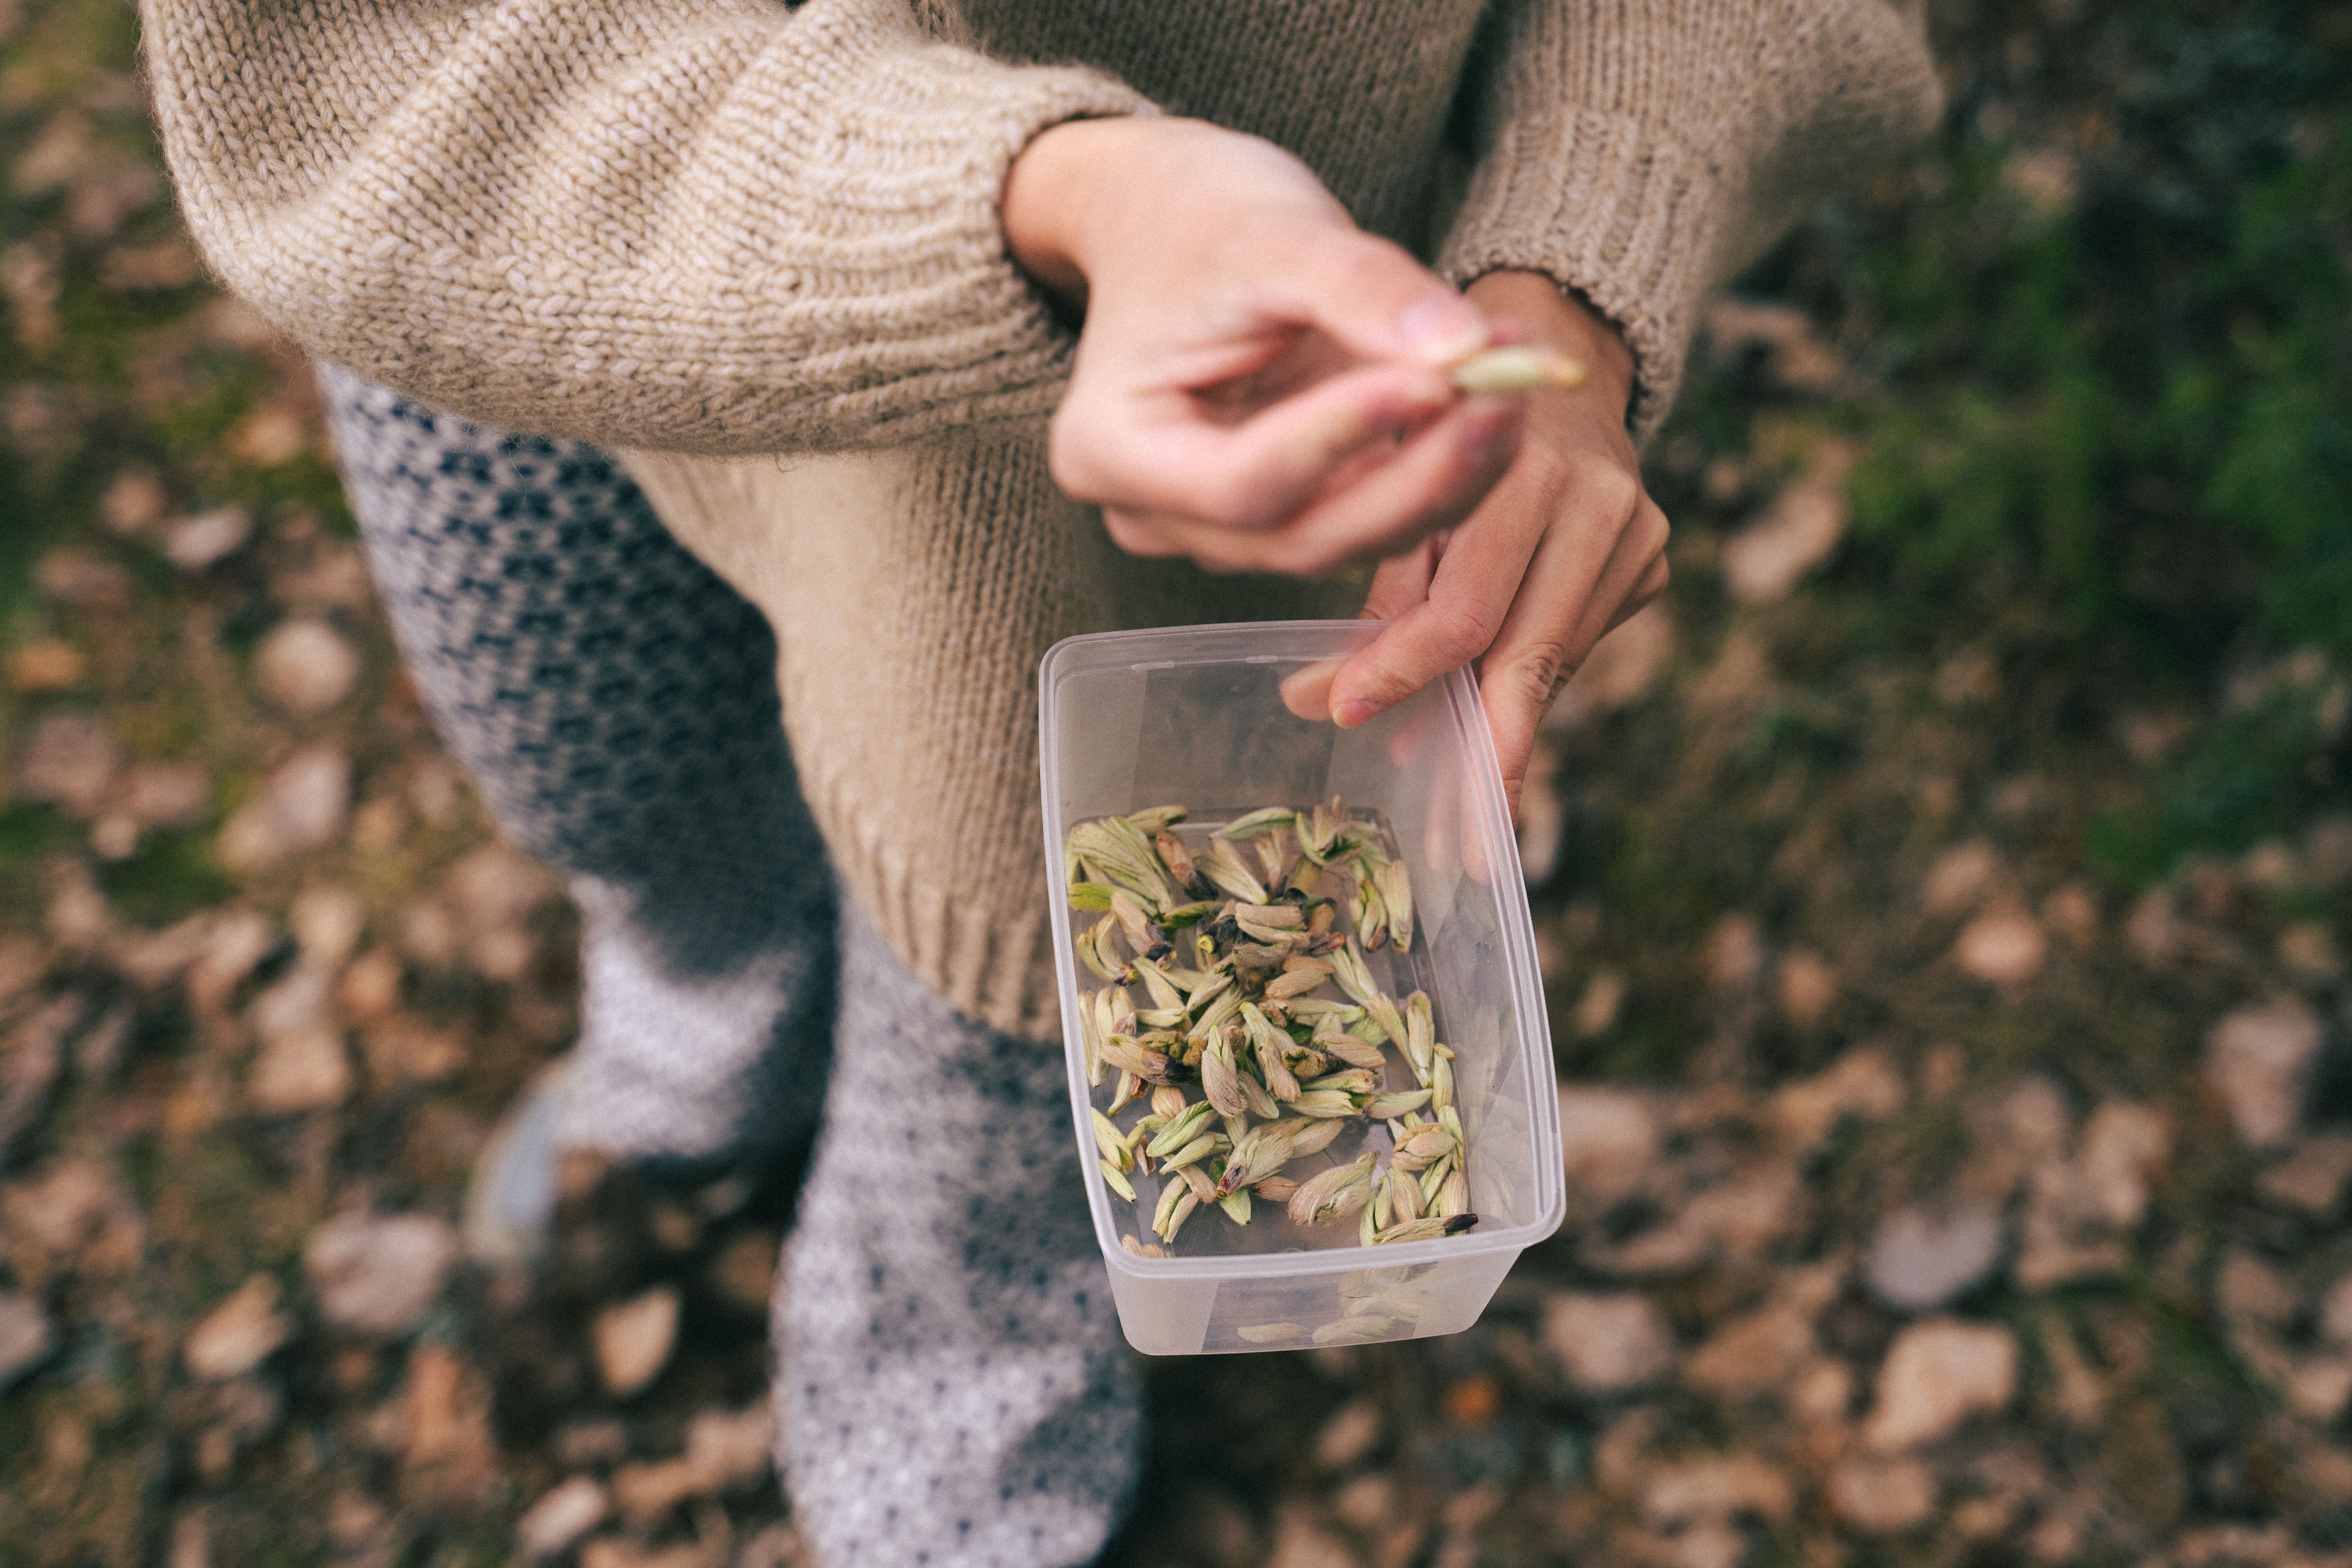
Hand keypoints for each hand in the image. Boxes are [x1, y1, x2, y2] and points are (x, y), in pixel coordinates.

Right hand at [1003, 117, 1527, 575]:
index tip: (1437, 378)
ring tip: (1514, 376)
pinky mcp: (1285, 511)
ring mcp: (1219, 528)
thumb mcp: (1272, 230)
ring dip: (1447, 471)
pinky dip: (1439, 461)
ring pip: (1351, 536)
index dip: (1345, 439)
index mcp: (1111, 450)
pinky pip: (1371, 511)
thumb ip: (1361, 287)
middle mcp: (1156, 514)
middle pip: (1304, 535)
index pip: (1243, 483)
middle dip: (1418, 474)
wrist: (1173, 219)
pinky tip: (1493, 391)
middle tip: (1505, 393)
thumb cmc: (1196, 216)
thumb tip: (1465, 349)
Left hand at [1322, 271, 1670, 816]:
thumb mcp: (1398, 489)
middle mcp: (1594, 497)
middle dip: (1481, 749)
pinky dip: (1527, 683)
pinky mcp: (1654, 553)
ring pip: (1553, 659)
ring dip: (1500, 728)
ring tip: (1459, 794)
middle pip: (1524, 653)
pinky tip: (1494, 719)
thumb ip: (1374, 595)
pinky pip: (1577, 641)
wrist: (1547, 357)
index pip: (1462, 607)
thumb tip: (1312, 703)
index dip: (1403, 672)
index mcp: (1517, 467)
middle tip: (1457, 836)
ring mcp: (1635, 528)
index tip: (1346, 715)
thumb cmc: (1443, 427)